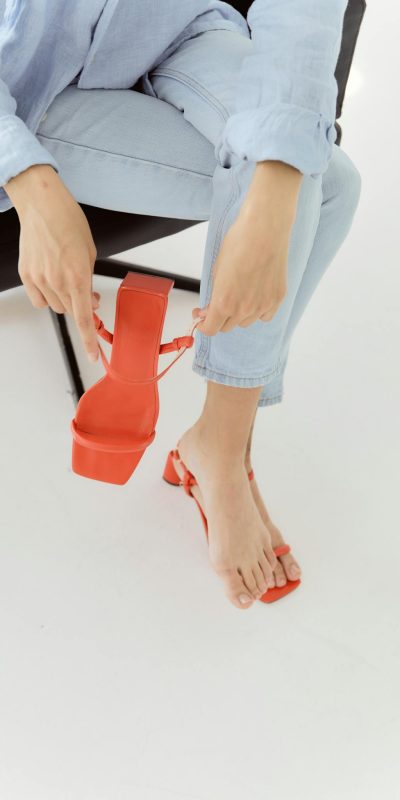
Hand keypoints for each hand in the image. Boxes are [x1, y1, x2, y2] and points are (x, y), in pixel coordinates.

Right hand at [5, 165, 100, 361]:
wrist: (42, 205)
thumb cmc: (69, 222)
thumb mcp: (90, 252)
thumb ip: (89, 280)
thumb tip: (90, 301)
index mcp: (77, 275)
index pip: (84, 318)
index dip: (89, 341)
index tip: (94, 357)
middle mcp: (57, 280)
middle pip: (71, 311)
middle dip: (80, 306)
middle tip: (86, 291)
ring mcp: (38, 279)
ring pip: (55, 306)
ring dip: (64, 299)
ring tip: (66, 277)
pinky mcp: (25, 274)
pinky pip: (38, 299)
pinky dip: (46, 295)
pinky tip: (50, 279)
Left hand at [193, 160, 302, 335]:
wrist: (264, 230)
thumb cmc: (239, 243)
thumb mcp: (217, 270)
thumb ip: (214, 294)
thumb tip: (211, 308)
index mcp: (224, 303)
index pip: (211, 329)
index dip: (203, 324)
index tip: (202, 316)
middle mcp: (243, 310)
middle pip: (227, 327)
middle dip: (220, 317)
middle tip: (218, 303)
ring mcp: (262, 306)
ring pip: (246, 322)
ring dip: (238, 315)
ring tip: (239, 295)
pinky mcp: (277, 299)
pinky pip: (264, 316)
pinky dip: (258, 311)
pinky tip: (255, 298)